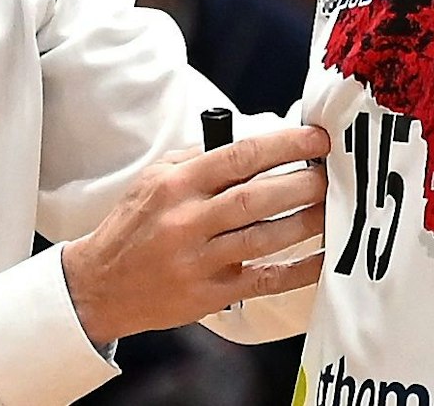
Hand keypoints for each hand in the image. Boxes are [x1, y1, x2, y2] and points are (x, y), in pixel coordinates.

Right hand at [59, 125, 327, 347]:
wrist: (100, 284)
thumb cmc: (134, 226)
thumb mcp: (153, 179)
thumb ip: (198, 159)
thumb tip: (253, 142)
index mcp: (175, 185)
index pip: (238, 157)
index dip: (284, 145)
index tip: (316, 138)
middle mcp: (187, 221)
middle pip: (256, 198)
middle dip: (302, 183)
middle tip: (331, 174)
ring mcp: (198, 261)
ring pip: (264, 238)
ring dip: (306, 221)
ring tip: (333, 208)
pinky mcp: (209, 295)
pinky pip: (263, 280)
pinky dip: (297, 270)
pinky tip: (322, 258)